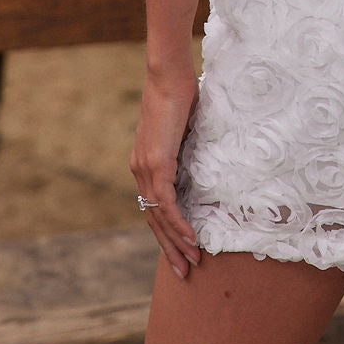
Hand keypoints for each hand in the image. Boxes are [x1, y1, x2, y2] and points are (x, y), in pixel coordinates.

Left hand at [130, 63, 199, 278]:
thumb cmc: (179, 92)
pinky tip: (191, 238)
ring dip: (177, 241)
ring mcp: (146, 168)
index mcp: (145, 164)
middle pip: (153, 219)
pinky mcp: (157, 163)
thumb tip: (202, 156)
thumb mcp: (183, 128)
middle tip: (184, 271)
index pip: (153, 207)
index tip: (181, 250)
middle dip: (170, 247)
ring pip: (159, 216)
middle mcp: (140, 170)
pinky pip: (166, 202)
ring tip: (192, 261)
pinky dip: (179, 222)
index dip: (166, 231)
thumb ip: (186, 146)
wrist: (168, 73)